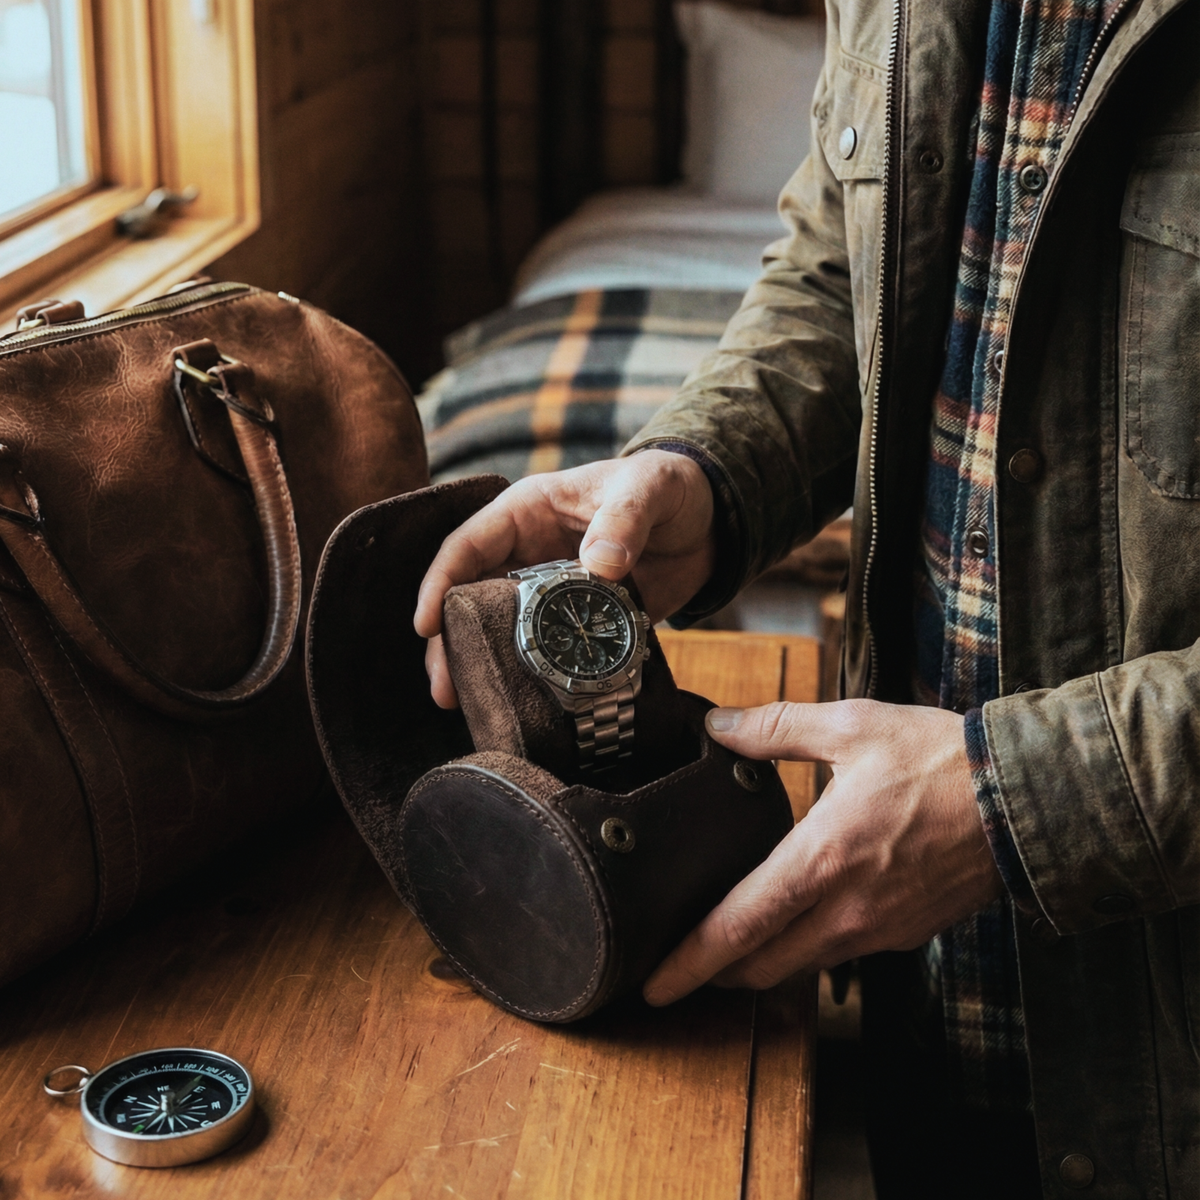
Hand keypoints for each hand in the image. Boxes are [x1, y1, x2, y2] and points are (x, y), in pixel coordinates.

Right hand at [414, 450, 716, 707]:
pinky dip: (527, 674)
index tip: (424, 624)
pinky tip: (516, 701)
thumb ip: (625, 520)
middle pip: (469, 596)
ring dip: (479, 661)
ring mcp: (549, 589)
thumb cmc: (669, 485)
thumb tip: (598, 566)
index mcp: (527, 511)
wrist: (709, 520)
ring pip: (497, 627)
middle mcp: (527, 551)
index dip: (440, 583)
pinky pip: (542, 648)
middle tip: (443, 686)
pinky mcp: (577, 620)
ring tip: (463, 702)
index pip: (468, 545)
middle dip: (449, 640)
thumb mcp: (648, 489)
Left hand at [643, 699, 1002, 1004]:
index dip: (689, 961)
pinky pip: (839, 954)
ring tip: (726, 946)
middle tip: (676, 966)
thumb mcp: (852, 726)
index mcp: (824, 859)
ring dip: (758, 963)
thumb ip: (776, 728)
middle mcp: (848, 910)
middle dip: (713, 973)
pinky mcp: (905, 934)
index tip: (652, 986)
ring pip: (799, 966)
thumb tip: (720, 726)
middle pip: (761, 965)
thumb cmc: (940, 760)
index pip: (739, 927)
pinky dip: (804, 950)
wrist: (1028, 799)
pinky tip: (795, 924)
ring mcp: (880, 930)